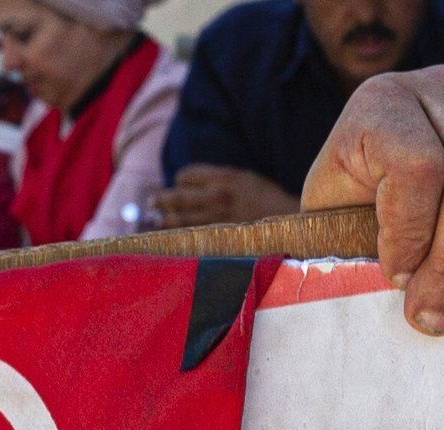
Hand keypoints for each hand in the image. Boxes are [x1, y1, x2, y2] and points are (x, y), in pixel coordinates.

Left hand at [148, 163, 303, 231]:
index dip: (178, 180)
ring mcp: (219, 220)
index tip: (177, 185)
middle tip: (150, 201)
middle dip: (160, 198)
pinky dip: (175, 234)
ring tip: (153, 217)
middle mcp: (219, 197)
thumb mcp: (246, 178)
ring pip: (179, 218)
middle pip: (177, 196)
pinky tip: (167, 233)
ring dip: (162, 217)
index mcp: (225, 178)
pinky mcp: (220, 238)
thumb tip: (192, 182)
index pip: (186, 176)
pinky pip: (190, 235)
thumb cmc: (269, 201)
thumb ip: (220, 178)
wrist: (293, 224)